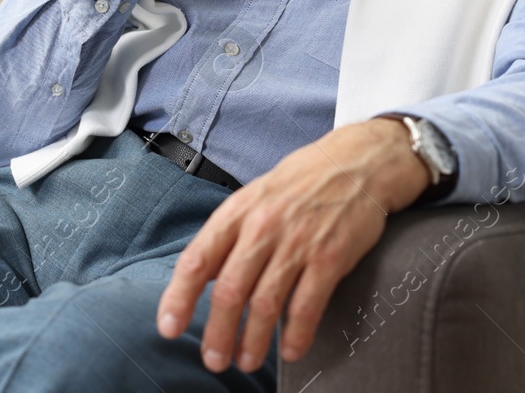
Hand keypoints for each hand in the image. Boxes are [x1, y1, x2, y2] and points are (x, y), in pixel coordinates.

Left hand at [155, 118, 430, 371]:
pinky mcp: (330, 257)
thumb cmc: (298, 185)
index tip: (168, 328)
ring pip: (265, 303)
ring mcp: (297, 243)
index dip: (179, 297)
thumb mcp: (252, 198)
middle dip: (218, 333)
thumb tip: (205, 277)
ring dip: (254, 341)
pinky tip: (289, 350)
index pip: (197, 260)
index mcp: (236, 213)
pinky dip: (296, 334)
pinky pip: (307, 305)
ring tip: (247, 362)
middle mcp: (262, 228)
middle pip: (230, 290)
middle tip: (214, 361)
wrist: (355, 163)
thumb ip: (229, 236)